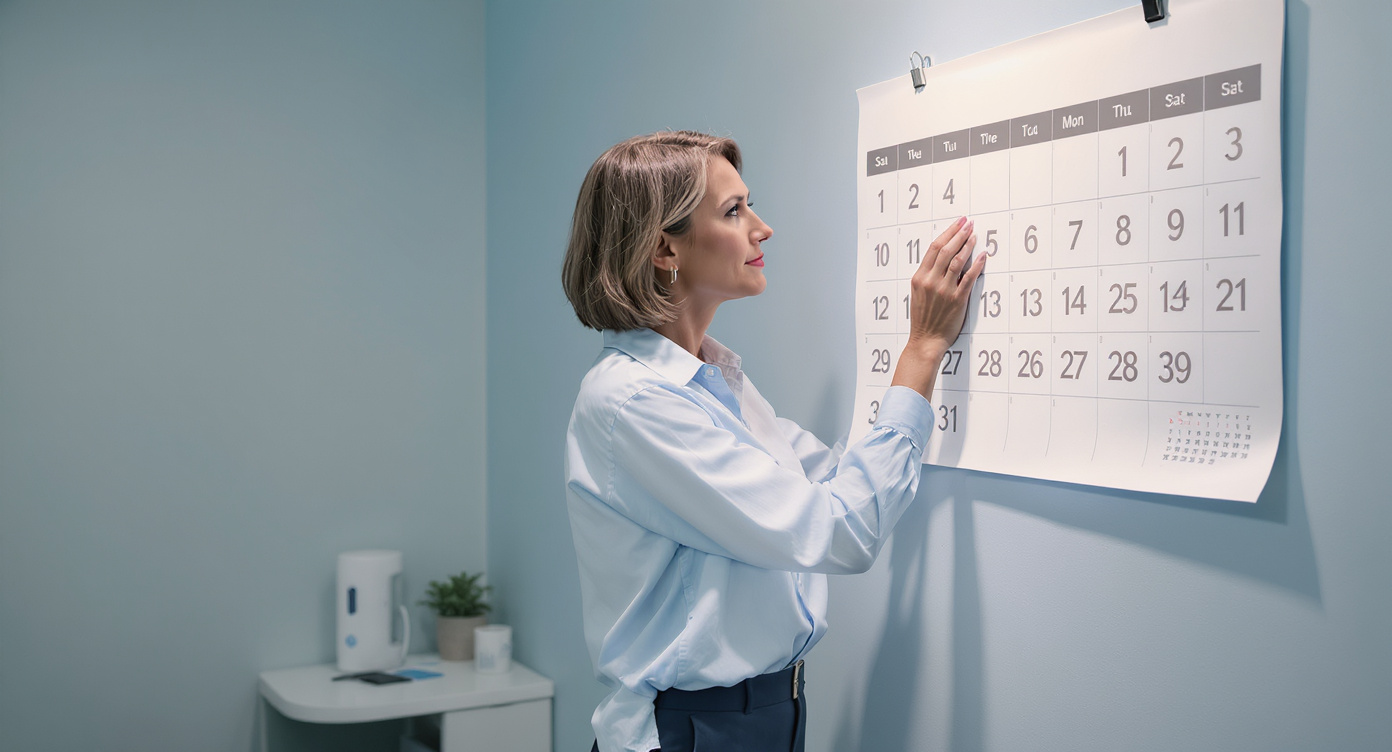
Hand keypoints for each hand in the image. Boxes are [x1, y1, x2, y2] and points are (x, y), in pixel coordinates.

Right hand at [891, 217, 985, 397]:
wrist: (926, 340)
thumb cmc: (923, 318)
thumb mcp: (918, 293)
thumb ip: (928, 275)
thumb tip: (943, 258)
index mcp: (919, 277)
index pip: (934, 248)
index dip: (947, 233)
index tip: (957, 223)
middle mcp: (931, 281)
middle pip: (946, 250)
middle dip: (959, 234)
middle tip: (968, 223)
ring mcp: (944, 290)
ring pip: (957, 261)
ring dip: (968, 245)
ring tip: (975, 235)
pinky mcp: (957, 299)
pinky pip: (969, 277)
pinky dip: (977, 265)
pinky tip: (983, 256)